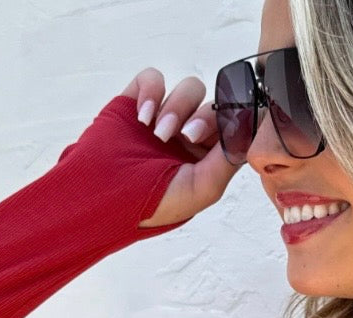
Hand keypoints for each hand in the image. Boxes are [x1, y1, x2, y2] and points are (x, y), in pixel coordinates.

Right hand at [120, 68, 241, 228]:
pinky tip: (144, 117)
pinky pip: (153, 78)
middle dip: (202, 118)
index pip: (230, 126)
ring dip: (177, 108)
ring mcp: (162, 116)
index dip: (232, 122)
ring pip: (188, 89)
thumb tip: (248, 131)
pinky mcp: (136, 100)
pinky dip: (152, 92)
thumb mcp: (201, 189)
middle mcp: (186, 134)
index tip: (227, 127)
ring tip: (159, 133)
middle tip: (187, 136)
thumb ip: (228, 160)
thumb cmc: (153, 204)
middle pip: (211, 105)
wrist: (105, 199)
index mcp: (205, 156)